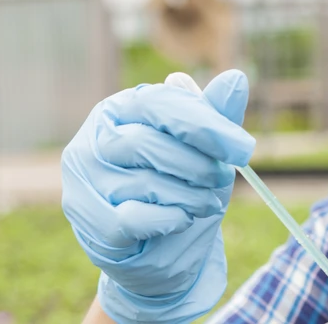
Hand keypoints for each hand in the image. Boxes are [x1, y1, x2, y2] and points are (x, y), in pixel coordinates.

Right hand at [61, 71, 254, 323]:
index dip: (204, 124)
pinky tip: (183, 219)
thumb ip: (216, 116)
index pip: (158, 104)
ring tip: (206, 202)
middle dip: (197, 165)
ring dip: (190, 196)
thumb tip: (235, 78)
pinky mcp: (87, 221)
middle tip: (223, 178)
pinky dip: (169, 219)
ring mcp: (84, 181)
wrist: (160, 248)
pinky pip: (132, 219)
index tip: (243, 148)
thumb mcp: (205, 149)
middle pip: (147, 143)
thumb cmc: (181, 185)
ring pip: (144, 183)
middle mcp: (94, 139)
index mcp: (121, 108)